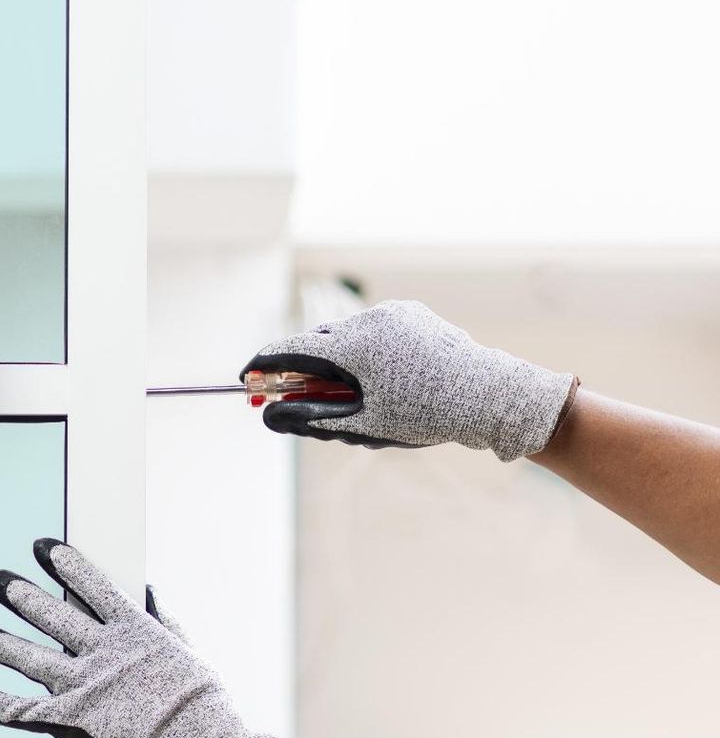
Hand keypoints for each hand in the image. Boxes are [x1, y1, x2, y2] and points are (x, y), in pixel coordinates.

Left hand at [0, 538, 277, 737]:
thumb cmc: (202, 704)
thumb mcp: (187, 649)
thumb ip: (163, 619)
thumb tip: (149, 591)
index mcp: (134, 630)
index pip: (92, 587)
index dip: (66, 566)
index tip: (45, 549)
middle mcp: (104, 651)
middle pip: (52, 616)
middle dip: (21, 596)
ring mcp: (87, 683)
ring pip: (33, 658)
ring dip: (2, 645)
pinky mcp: (76, 717)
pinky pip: (30, 711)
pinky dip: (2, 706)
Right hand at [247, 299, 576, 459]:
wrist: (491, 396)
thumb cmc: (426, 417)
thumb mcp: (362, 426)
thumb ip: (310, 419)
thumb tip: (268, 417)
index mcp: (354, 348)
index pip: (290, 351)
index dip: (263, 366)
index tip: (246, 380)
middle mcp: (369, 320)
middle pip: (316, 342)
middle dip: (302, 368)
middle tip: (291, 395)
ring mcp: (392, 313)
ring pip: (345, 334)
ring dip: (337, 358)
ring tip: (354, 392)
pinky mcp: (412, 312)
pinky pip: (374, 327)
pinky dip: (366, 347)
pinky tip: (384, 374)